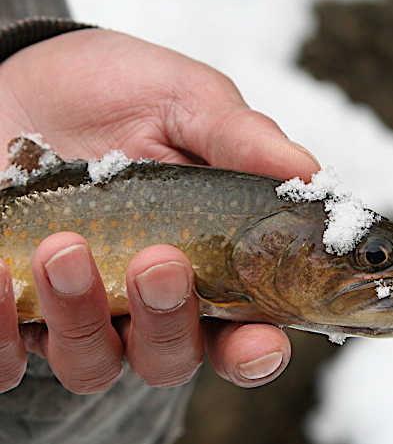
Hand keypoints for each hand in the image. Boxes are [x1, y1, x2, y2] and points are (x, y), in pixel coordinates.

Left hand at [0, 28, 319, 392]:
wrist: (24, 78)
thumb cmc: (117, 93)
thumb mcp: (184, 100)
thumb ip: (241, 139)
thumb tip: (309, 174)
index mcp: (206, 264)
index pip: (242, 332)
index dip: (256, 351)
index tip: (260, 342)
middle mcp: (146, 303)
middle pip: (170, 359)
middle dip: (168, 323)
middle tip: (159, 260)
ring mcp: (78, 313)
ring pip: (91, 365)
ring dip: (83, 319)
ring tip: (62, 247)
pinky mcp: (10, 310)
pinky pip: (3, 359)